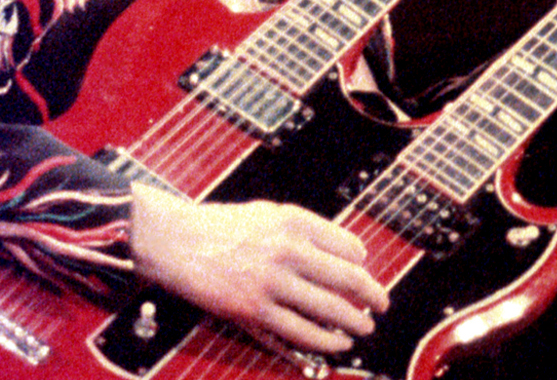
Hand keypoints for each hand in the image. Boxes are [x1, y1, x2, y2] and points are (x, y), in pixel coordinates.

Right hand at [128, 183, 389, 353]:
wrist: (174, 241)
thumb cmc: (220, 226)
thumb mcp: (269, 212)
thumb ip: (306, 229)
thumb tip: (346, 252)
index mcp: (295, 222)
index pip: (349, 246)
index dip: (363, 264)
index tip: (365, 273)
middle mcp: (288, 250)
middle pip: (349, 278)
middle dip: (373, 296)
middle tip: (382, 304)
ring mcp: (271, 283)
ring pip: (331, 309)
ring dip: (355, 322)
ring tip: (365, 327)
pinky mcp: (254, 311)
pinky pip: (301, 331)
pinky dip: (326, 341)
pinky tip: (338, 343)